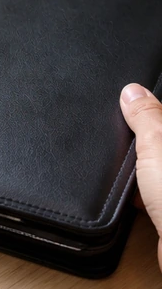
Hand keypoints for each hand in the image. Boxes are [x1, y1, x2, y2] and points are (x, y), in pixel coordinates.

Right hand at [120, 83, 161, 270]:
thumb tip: (133, 91)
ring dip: (141, 170)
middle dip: (144, 141)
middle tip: (129, 139)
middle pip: (160, 144)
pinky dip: (143, 193)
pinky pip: (155, 193)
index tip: (132, 107)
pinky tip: (133, 196)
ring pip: (157, 169)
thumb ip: (147, 116)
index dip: (150, 112)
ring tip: (129, 169)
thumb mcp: (159, 145)